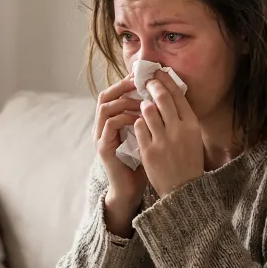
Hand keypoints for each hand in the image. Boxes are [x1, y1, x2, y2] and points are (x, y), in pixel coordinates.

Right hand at [93, 75, 147, 234]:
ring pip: (105, 108)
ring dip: (124, 102)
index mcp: (111, 122)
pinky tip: (140, 118)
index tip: (142, 76)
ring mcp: (100, 137)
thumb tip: (166, 98)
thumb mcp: (147, 137)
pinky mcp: (103, 148)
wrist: (131, 190)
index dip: (125, 83)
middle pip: (104, 96)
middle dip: (122, 87)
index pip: (113, 94)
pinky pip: (111, 125)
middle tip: (139, 82)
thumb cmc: (142, 164)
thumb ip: (150, 119)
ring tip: (142, 101)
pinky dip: (125, 118)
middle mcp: (102, 127)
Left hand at [133, 71, 203, 195]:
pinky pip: (138, 127)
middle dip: (152, 86)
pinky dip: (137, 122)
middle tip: (146, 82)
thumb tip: (171, 96)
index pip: (178, 95)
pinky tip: (138, 124)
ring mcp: (162, 140)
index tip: (158, 74)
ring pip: (147, 110)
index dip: (166, 81)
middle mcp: (178, 130)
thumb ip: (183, 119)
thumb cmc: (188, 161)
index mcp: (192, 125)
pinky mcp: (149, 150)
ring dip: (143, 105)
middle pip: (162, 98)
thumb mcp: (193, 138)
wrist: (183, 190)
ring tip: (142, 105)